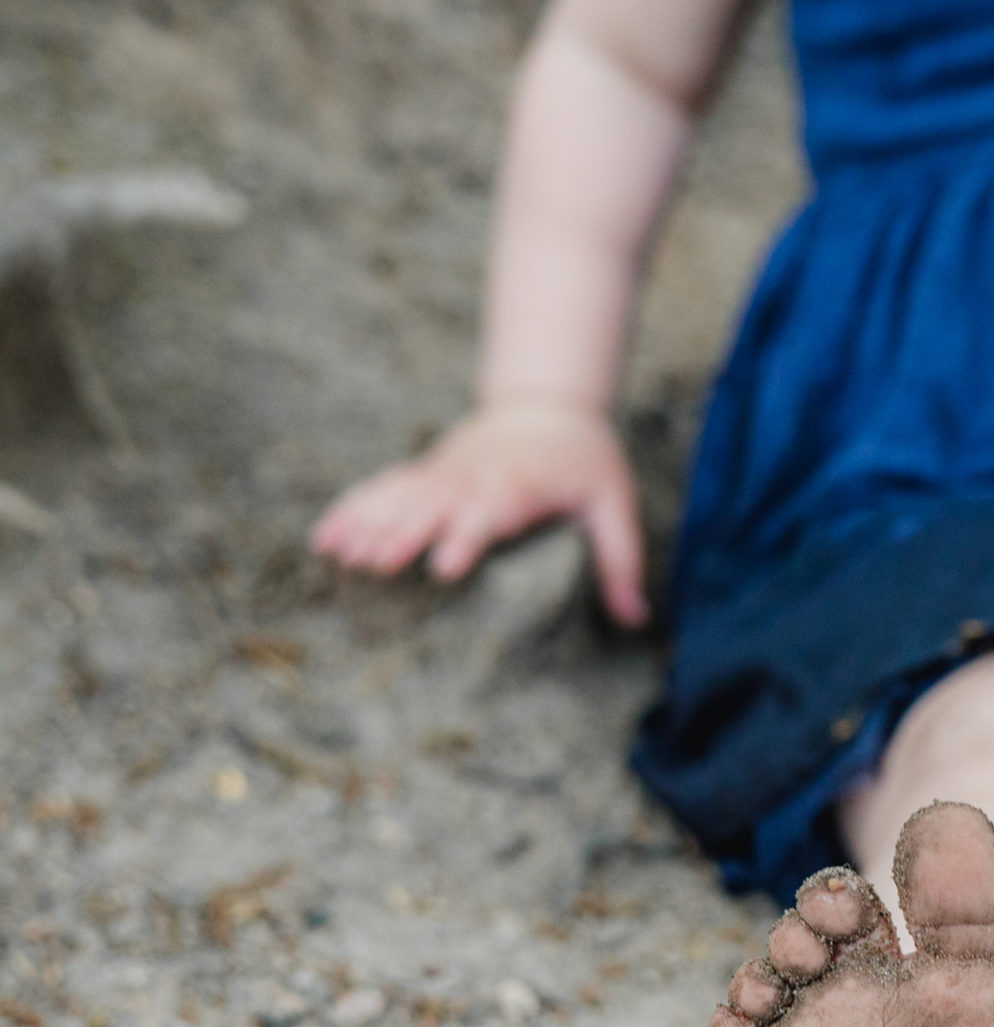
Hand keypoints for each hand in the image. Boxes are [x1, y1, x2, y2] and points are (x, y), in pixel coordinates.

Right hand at [310, 400, 649, 625]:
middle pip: (436, 504)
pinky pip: (385, 488)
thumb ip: (621, 560)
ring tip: (336, 554)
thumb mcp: (615, 504)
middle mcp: (478, 477)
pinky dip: (354, 508)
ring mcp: (447, 473)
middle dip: (404, 533)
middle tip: (374, 566)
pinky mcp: (428, 474)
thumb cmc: (586, 463)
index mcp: (524, 485)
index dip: (468, 535)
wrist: (549, 408)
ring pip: (401, 495)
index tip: (444, 566)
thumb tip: (635, 618)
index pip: (493, 509)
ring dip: (368, 522)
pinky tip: (324, 537)